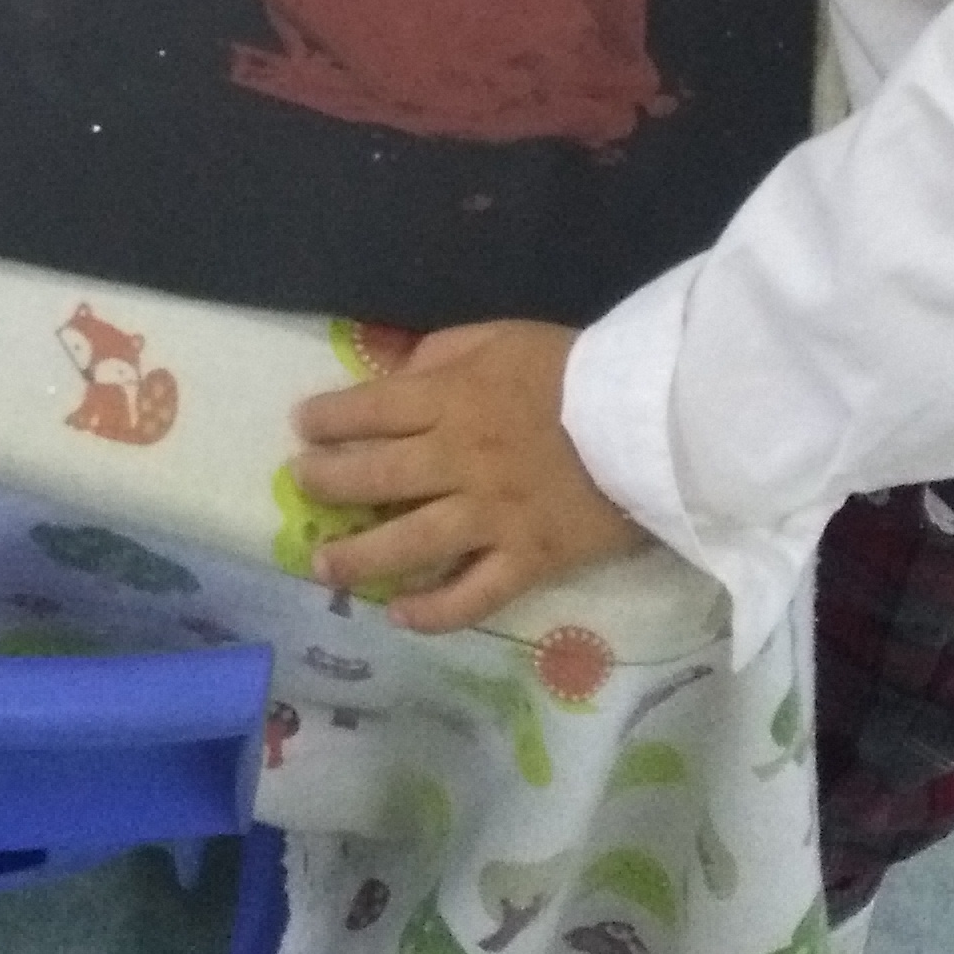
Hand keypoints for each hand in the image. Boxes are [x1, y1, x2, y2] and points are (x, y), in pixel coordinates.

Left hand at [290, 324, 645, 630]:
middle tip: (301, 488)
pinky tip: (401, 616)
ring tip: (322, 565)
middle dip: (328, 482)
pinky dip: (434, 612)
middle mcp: (461, 460)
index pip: (372, 409)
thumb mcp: (501, 337)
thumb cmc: (575, 370)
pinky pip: (472, 596)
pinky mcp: (527, 560)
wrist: (652, 418)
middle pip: (377, 476)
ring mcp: (492, 515)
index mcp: (454, 399)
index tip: (302, 427)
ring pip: (410, 542)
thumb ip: (442, 354)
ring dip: (358, 557)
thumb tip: (392, 375)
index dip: (330, 418)